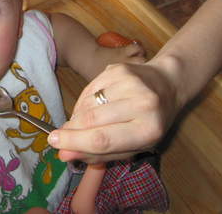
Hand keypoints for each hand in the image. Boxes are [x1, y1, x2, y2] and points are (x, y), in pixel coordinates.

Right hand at [48, 58, 182, 163]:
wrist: (167, 85)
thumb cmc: (150, 122)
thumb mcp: (132, 146)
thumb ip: (99, 153)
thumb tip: (65, 153)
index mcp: (149, 131)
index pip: (103, 139)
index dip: (75, 142)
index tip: (54, 144)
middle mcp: (142, 104)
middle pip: (92, 120)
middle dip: (70, 130)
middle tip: (56, 137)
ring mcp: (130, 84)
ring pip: (88, 103)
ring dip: (76, 117)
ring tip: (78, 124)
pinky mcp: (118, 69)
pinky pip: (89, 89)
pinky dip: (82, 102)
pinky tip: (87, 109)